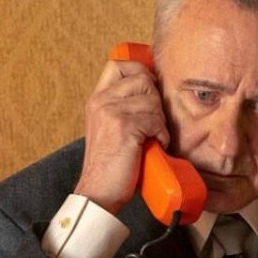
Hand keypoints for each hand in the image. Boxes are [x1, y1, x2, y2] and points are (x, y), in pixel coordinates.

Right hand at [75, 59, 169, 214]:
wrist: (98, 192)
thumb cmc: (109, 165)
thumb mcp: (108, 128)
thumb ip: (121, 106)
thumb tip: (151, 88)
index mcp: (96, 100)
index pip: (119, 65)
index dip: (140, 71)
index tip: (149, 90)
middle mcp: (101, 101)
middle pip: (143, 79)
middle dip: (155, 101)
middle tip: (152, 123)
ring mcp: (111, 112)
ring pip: (153, 100)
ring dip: (159, 121)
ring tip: (151, 137)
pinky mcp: (124, 127)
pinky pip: (156, 119)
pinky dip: (161, 135)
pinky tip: (153, 146)